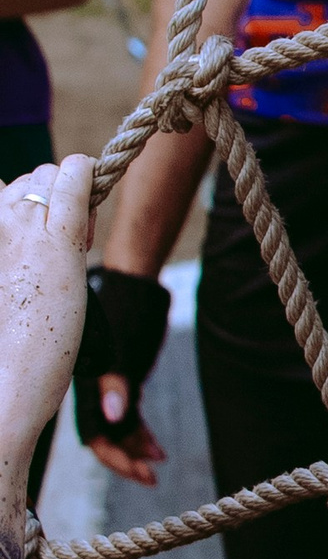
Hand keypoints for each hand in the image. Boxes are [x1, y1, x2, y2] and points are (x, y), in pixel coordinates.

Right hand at [0, 160, 95, 490]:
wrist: (3, 383)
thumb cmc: (2, 345)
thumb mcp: (1, 282)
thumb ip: (7, 252)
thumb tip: (12, 213)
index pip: (4, 189)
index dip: (28, 207)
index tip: (37, 233)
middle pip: (31, 179)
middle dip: (50, 199)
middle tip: (58, 242)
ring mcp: (24, 227)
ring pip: (52, 174)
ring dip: (68, 197)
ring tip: (69, 242)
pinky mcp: (59, 239)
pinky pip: (75, 181)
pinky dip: (84, 177)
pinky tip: (88, 185)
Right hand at [75, 266, 172, 486]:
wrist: (132, 284)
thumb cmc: (122, 310)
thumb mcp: (118, 346)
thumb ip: (115, 381)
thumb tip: (115, 417)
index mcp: (87, 387)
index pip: (95, 435)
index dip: (114, 457)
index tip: (138, 471)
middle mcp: (95, 392)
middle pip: (105, 438)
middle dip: (126, 460)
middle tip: (151, 477)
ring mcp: (110, 386)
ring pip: (120, 429)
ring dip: (136, 447)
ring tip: (160, 460)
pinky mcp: (125, 379)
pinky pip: (129, 415)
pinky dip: (142, 431)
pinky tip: (157, 445)